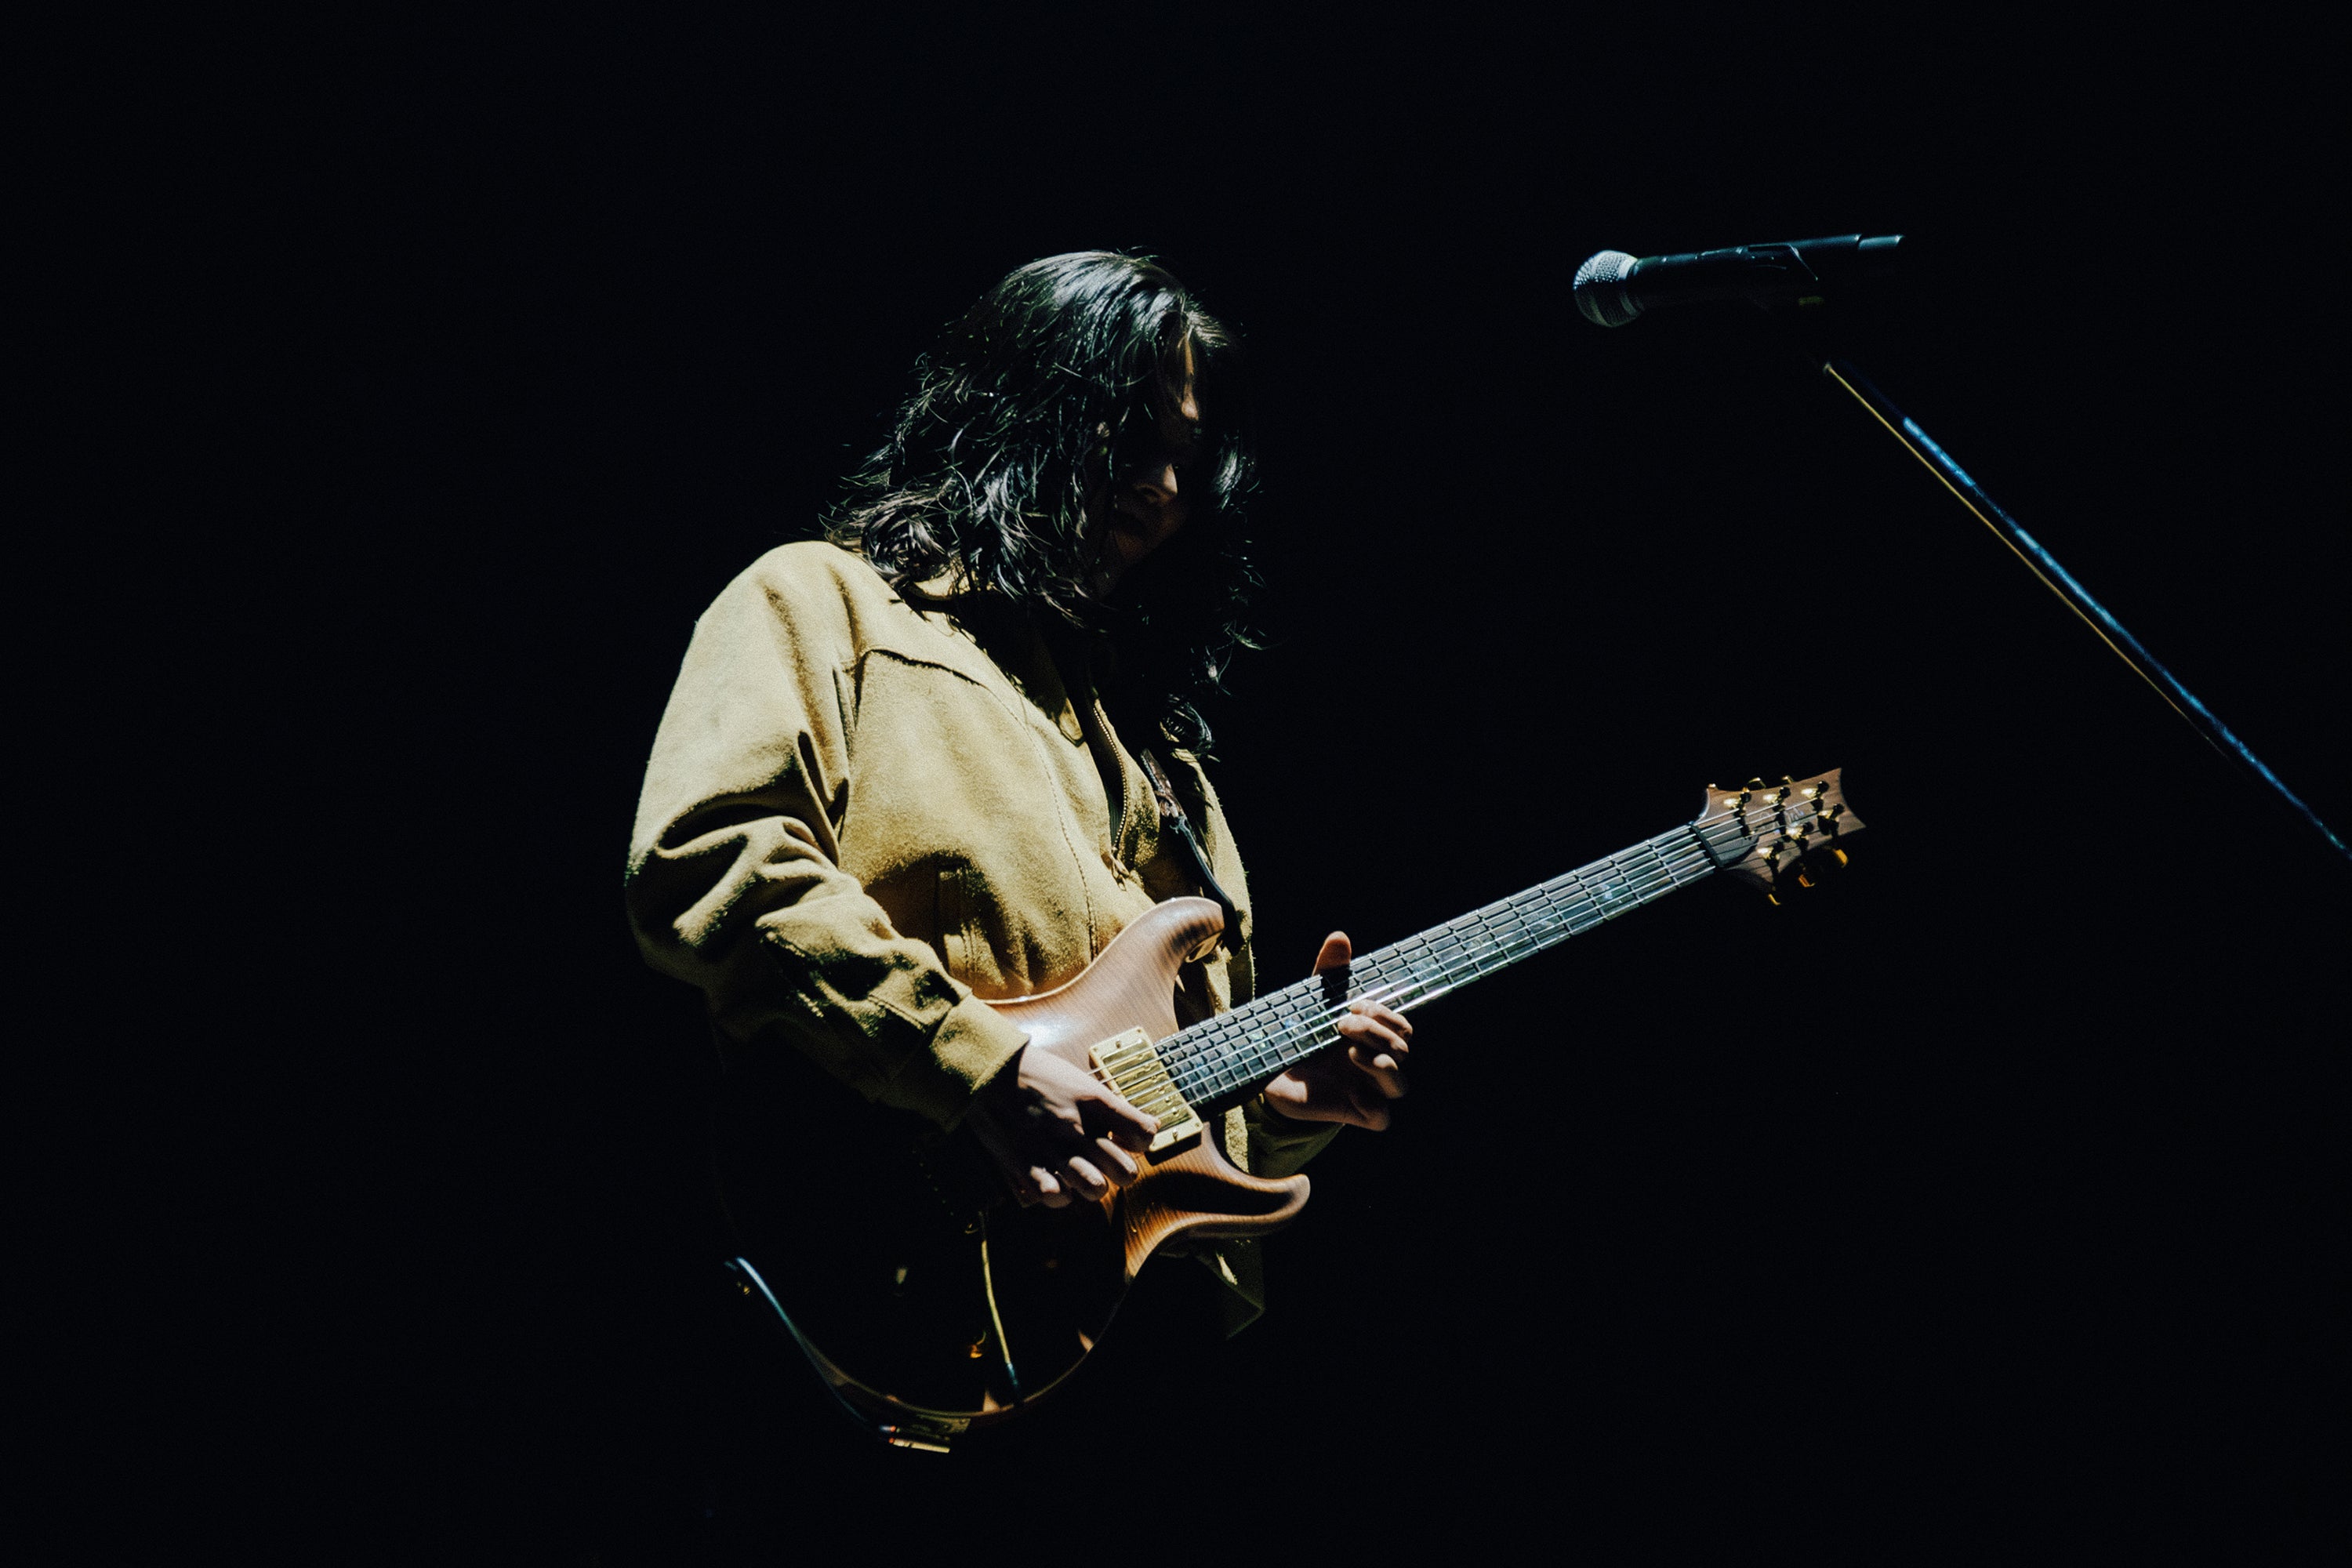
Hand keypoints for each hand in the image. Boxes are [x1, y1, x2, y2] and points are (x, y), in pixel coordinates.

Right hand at [965, 1038, 1158, 1207]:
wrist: (988, 1071)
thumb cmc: (1038, 1075)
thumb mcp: (1082, 1083)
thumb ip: (1117, 1108)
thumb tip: (1154, 1126)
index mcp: (1092, 1102)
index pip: (1142, 1135)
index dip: (1140, 1141)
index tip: (1127, 1139)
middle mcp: (1075, 1128)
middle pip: (1125, 1172)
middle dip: (1123, 1172)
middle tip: (1108, 1164)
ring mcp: (1049, 1149)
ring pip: (1094, 1189)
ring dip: (1092, 1186)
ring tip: (1083, 1175)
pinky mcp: (1023, 1165)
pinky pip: (1054, 1197)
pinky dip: (1058, 1194)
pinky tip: (1055, 1181)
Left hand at [1261, 933, 1410, 1130]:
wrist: (1268, 1070)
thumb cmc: (1301, 1034)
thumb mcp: (1314, 1000)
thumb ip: (1329, 971)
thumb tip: (1340, 936)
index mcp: (1373, 1036)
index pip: (1403, 1027)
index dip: (1386, 1015)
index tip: (1354, 1003)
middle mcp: (1375, 1063)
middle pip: (1403, 1050)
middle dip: (1377, 1032)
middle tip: (1342, 1023)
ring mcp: (1367, 1090)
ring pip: (1401, 1086)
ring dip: (1383, 1065)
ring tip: (1352, 1052)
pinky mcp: (1352, 1114)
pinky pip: (1382, 1119)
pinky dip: (1374, 1106)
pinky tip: (1352, 1092)